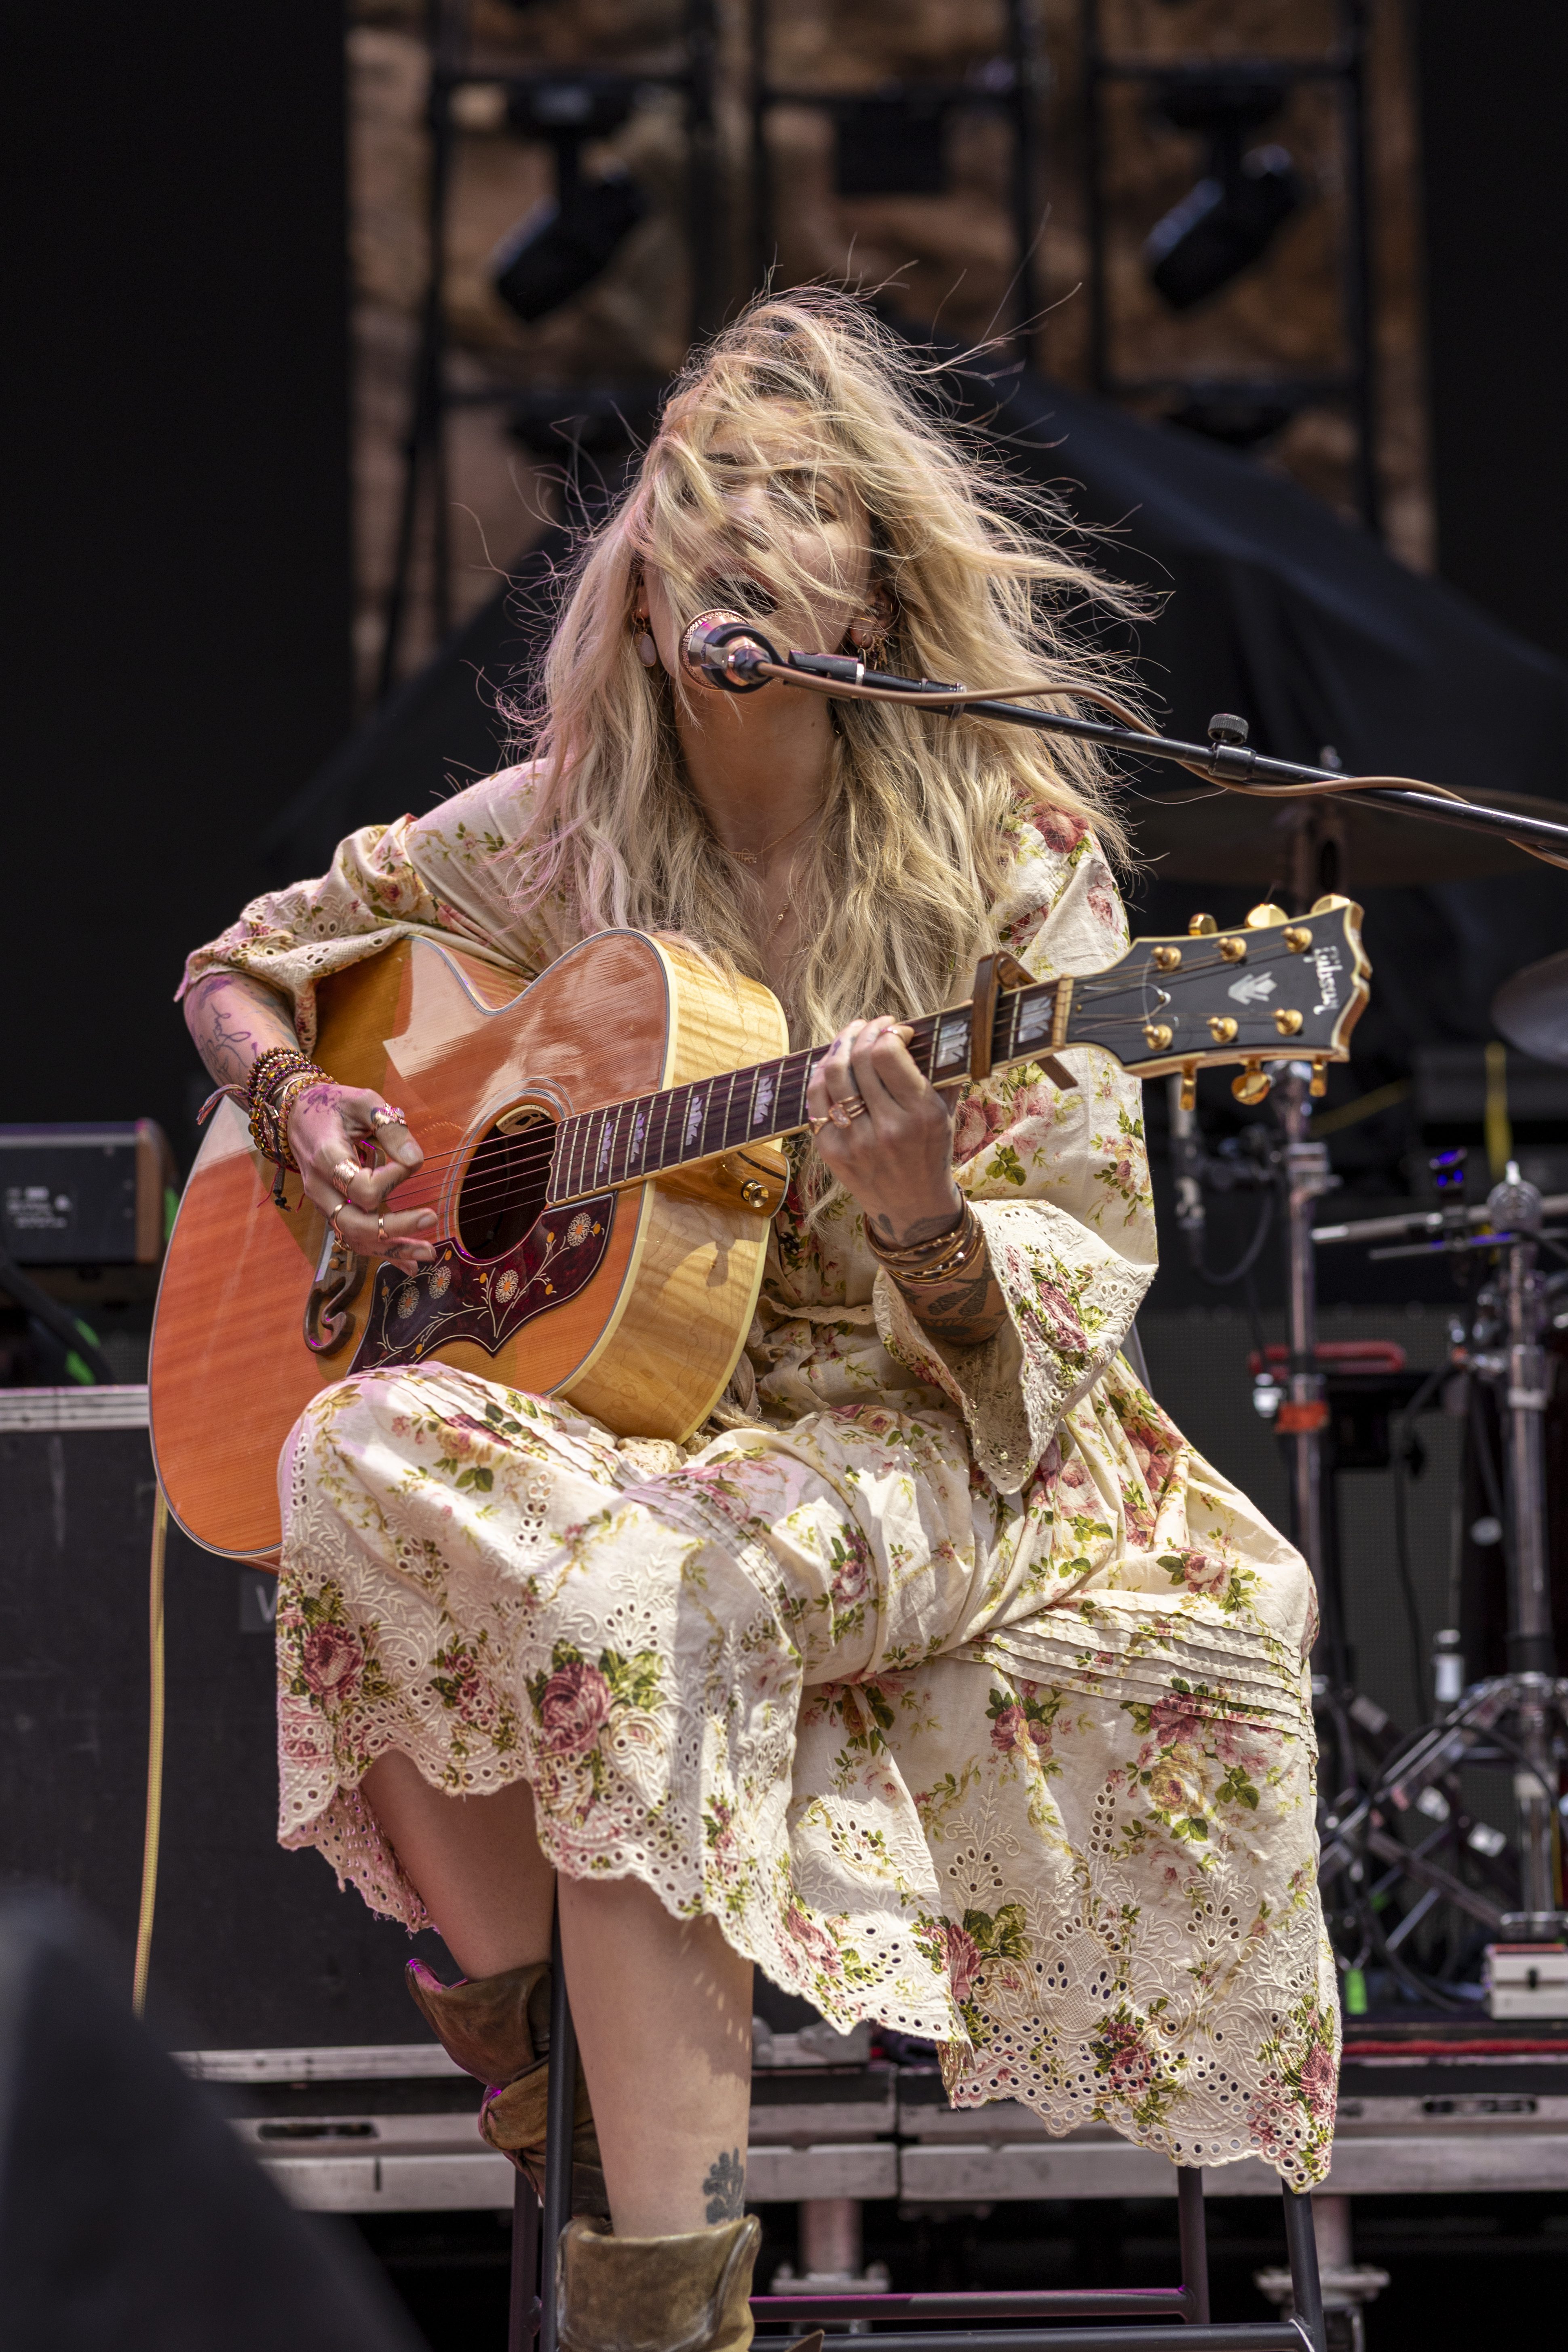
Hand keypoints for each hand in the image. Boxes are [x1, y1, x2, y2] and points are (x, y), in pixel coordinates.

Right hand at [287, 1081, 436, 1274]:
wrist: (297, 1116)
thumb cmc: (333, 1106)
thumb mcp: (363, 1101)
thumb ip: (389, 1127)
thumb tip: (415, 1160)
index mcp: (326, 1158)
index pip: (361, 1187)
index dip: (392, 1180)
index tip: (409, 1161)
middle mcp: (321, 1188)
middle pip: (355, 1223)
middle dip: (394, 1228)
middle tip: (431, 1217)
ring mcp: (324, 1204)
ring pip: (355, 1238)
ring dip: (392, 1249)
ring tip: (428, 1253)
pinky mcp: (333, 1211)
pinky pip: (355, 1238)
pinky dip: (383, 1252)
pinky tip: (409, 1262)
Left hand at [805, 1016, 963, 1248]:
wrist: (913, 1207)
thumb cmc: (932, 1152)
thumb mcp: (946, 1114)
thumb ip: (943, 1071)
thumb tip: (951, 1024)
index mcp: (920, 1116)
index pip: (888, 1054)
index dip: (888, 1032)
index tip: (897, 1030)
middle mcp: (886, 1129)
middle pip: (859, 1059)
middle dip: (865, 1031)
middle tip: (873, 1025)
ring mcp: (855, 1142)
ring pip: (832, 1075)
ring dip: (840, 1045)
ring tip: (851, 1036)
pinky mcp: (831, 1152)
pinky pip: (815, 1101)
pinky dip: (821, 1075)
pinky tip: (833, 1064)